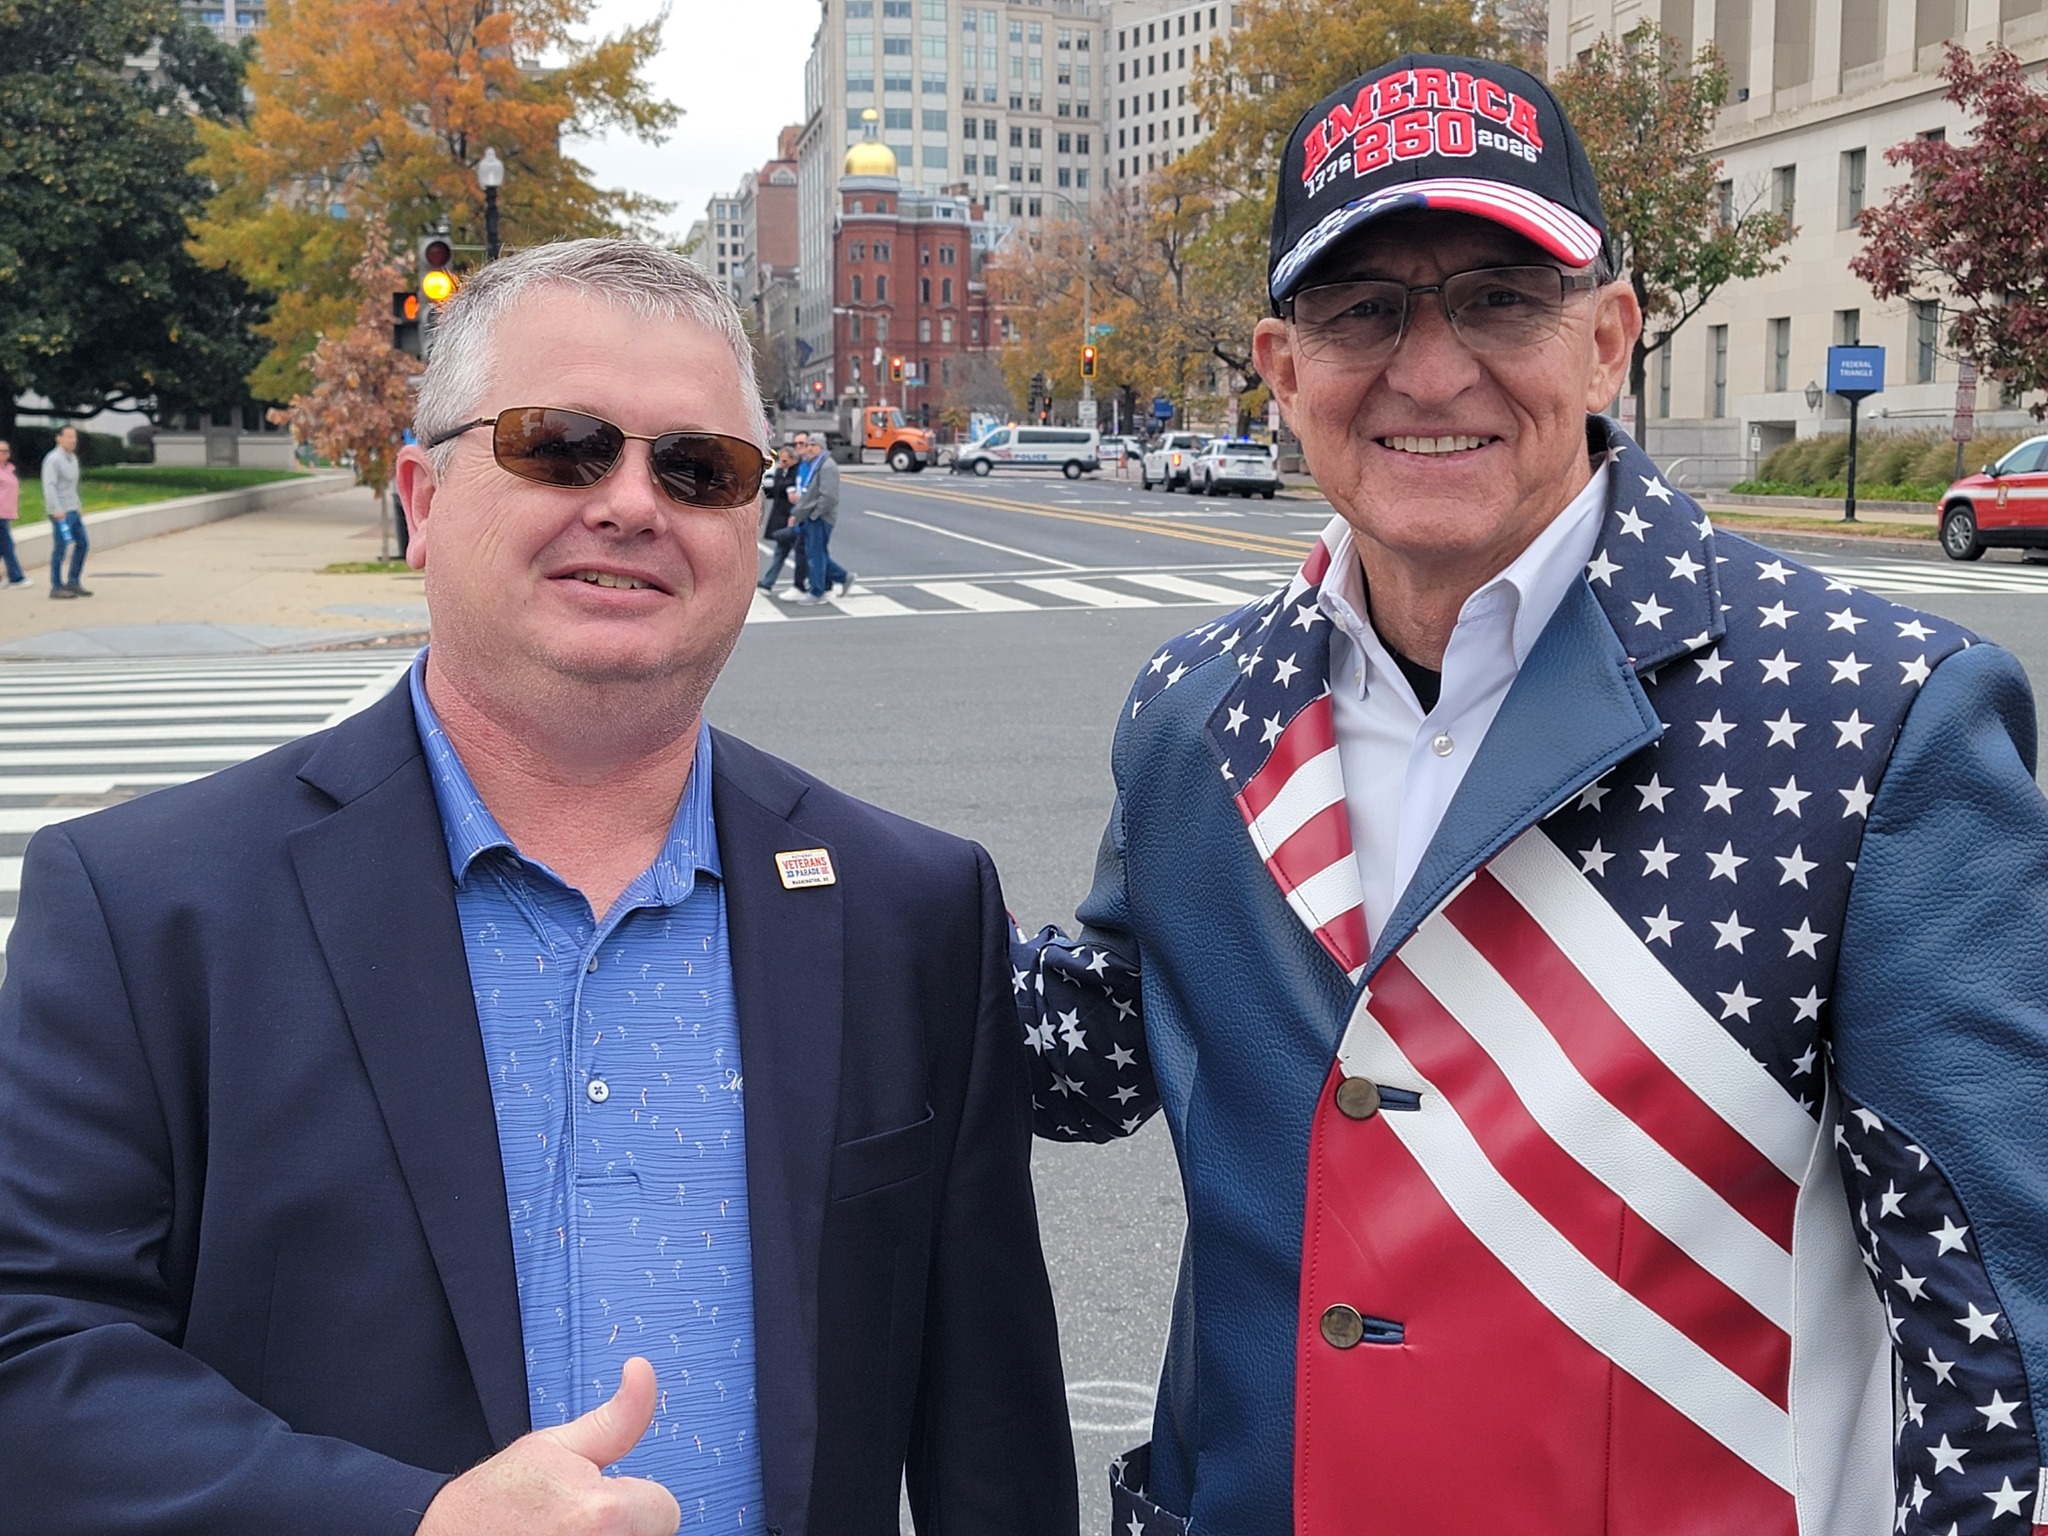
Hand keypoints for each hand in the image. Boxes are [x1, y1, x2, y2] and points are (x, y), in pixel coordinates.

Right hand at [416, 1357, 679, 1535]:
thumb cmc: (494, 1499)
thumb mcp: (555, 1445)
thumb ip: (617, 1417)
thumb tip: (642, 1370)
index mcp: (602, 1512)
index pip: (664, 1510)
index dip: (630, 1497)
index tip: (592, 1498)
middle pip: (650, 1534)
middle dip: (621, 1523)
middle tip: (569, 1518)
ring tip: (562, 1534)